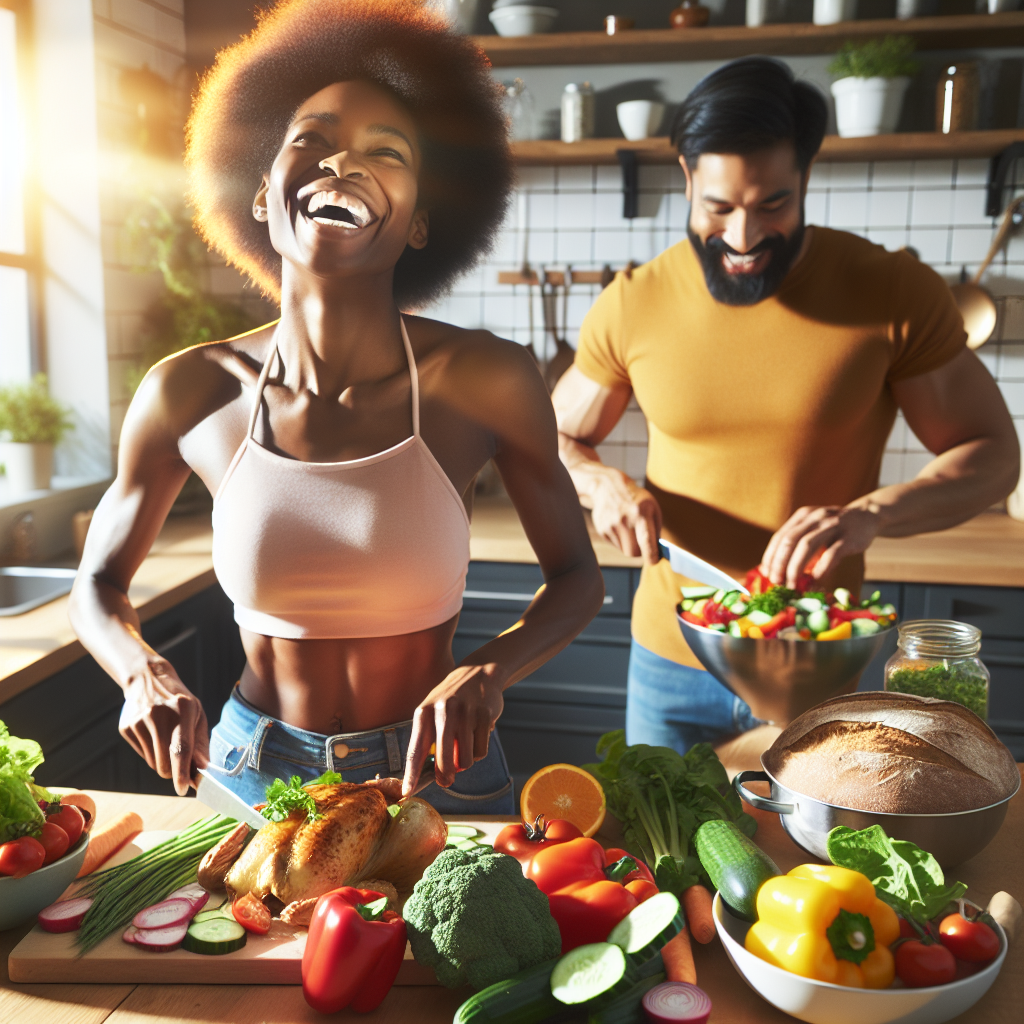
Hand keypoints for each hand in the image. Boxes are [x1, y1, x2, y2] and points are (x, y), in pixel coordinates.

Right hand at [119, 659, 209, 795]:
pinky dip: (151, 752)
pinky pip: (142, 755)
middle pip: (164, 763)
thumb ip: (201, 743)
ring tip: (166, 739)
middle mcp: (158, 715)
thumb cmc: (179, 702)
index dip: (182, 772)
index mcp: (182, 710)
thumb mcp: (197, 714)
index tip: (183, 789)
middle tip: (180, 764)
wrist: (148, 679)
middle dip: (174, 771)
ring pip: (153, 763)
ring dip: (163, 761)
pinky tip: (153, 734)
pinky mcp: (126, 728)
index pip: (181, 748)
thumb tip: (202, 770)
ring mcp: (139, 721)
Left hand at [402, 665, 504, 796]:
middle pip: (443, 759)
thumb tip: (436, 774)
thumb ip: (431, 740)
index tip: (407, 792)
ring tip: (464, 747)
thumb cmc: (452, 700)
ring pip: (465, 759)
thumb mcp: (433, 712)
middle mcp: (443, 711)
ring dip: (465, 762)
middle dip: (445, 776)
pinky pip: (481, 751)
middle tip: (446, 781)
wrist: (479, 673)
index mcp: (425, 712)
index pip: (415, 749)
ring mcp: (466, 713)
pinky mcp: (485, 716)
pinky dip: (479, 752)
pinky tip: (477, 736)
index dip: (411, 774)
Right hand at [589, 472, 662, 563]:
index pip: (646, 541)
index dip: (651, 555)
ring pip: (624, 550)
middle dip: (640, 552)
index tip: (654, 561)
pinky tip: (620, 525)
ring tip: (629, 527)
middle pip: (633, 552)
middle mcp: (624, 520)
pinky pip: (616, 544)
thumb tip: (657, 550)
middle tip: (643, 545)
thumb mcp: (652, 506)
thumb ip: (656, 529)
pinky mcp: (602, 529)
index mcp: (640, 513)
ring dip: (630, 544)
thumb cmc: (636, 498)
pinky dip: (620, 539)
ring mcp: (611, 525)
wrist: (608, 487)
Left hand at [760, 504, 882, 588]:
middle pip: (789, 540)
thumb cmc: (835, 529)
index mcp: (802, 516)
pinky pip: (831, 554)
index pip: (780, 537)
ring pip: (806, 545)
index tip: (766, 574)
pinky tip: (815, 582)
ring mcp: (832, 526)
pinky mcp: (848, 537)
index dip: (771, 556)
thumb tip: (781, 571)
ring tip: (791, 585)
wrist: (867, 516)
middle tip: (776, 582)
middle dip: (779, 563)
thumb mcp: (815, 529)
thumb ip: (799, 545)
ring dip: (795, 568)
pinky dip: (820, 570)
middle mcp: (814, 518)